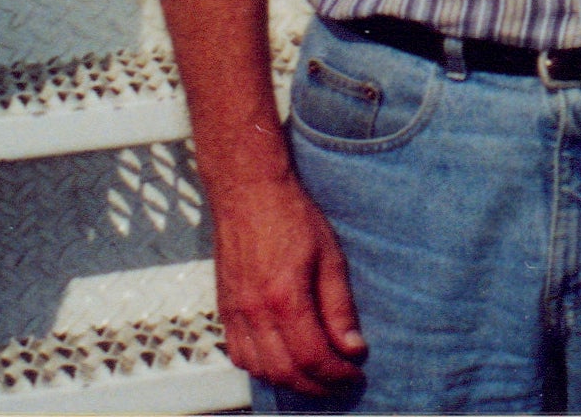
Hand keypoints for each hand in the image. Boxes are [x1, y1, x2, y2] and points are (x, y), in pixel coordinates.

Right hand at [209, 175, 367, 394]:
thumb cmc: (293, 218)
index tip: (355, 375)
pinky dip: (262, 368)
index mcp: (284, 299)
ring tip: (317, 376)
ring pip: (259, 370)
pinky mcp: (224, 310)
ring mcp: (233, 314)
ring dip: (289, 381)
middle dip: (316, 385)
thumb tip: (353, 348)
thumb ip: (339, 307)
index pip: (311, 358)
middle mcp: (253, 313)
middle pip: (284, 372)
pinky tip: (283, 362)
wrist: (248, 194)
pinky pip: (239, 355)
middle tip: (341, 382)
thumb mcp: (330, 257)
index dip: (336, 374)